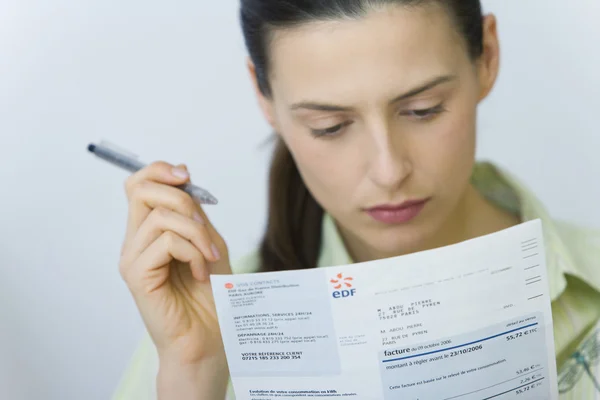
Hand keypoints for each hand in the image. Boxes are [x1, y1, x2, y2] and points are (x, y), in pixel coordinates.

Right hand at [119, 162, 230, 367]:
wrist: (210, 335)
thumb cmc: (212, 291)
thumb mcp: (208, 240)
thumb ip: (192, 211)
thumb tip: (183, 175)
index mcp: (148, 231)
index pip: (138, 185)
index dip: (159, 170)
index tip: (186, 176)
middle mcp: (134, 242)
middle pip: (141, 190)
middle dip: (181, 198)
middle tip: (204, 227)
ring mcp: (132, 258)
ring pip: (160, 217)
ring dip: (196, 233)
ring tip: (208, 257)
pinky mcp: (136, 275)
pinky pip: (166, 242)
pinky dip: (192, 252)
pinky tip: (200, 272)